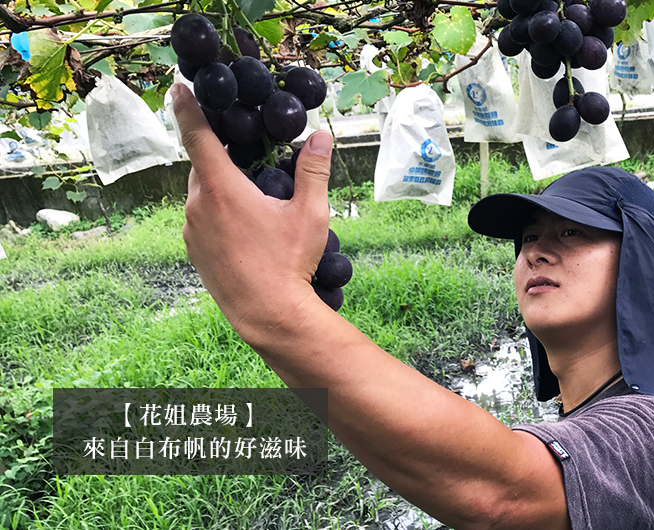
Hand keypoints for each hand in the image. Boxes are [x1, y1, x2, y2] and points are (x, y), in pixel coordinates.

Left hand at [170, 82, 333, 342]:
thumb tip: (320, 136)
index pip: (197, 136)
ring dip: (223, 189)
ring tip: (256, 202)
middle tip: (250, 160)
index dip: (188, 108)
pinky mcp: (194, 251)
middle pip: (204, 166)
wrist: (268, 316)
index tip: (179, 88)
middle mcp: (198, 206)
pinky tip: (248, 230)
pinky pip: (203, 219)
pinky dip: (219, 214)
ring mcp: (192, 231)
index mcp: (222, 189)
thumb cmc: (289, 263)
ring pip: (203, 194)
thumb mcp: (311, 214)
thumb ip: (314, 171)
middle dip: (223, 158)